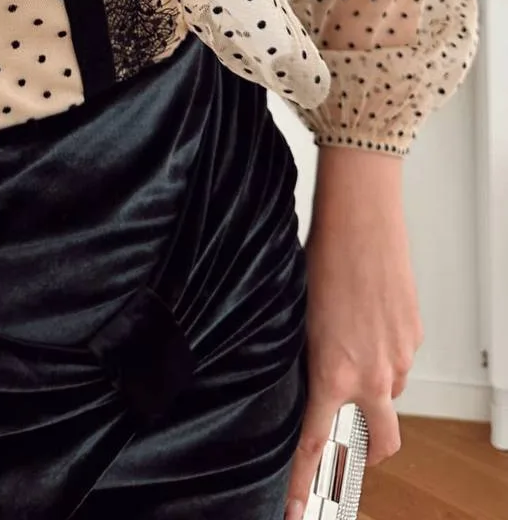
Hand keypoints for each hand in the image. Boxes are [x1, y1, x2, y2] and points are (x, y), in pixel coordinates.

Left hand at [284, 149, 422, 519]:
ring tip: (343, 351)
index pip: (315, 445)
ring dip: (370, 391)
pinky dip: (381, 355)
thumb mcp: (295, 315)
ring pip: (389, 395)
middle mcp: (374, 373)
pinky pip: (398, 360)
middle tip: (340, 438)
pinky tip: (360, 323)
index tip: (292, 509)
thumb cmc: (321, 254)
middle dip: (362, 451)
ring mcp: (400, 354)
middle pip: (379, 442)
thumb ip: (300, 356)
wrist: (361, 214)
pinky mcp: (413, 332)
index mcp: (335, 372)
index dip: (301, 483)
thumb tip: (295, 375)